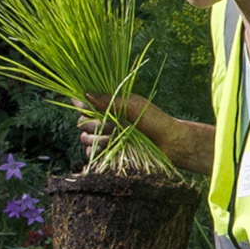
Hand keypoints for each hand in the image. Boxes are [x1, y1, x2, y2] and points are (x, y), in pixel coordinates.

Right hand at [83, 94, 203, 178]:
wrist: (168, 142)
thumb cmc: (154, 120)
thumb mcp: (133, 105)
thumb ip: (109, 100)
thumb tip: (86, 94)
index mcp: (108, 106)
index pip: (83, 104)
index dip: (81, 106)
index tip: (88, 108)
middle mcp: (103, 121)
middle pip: (81, 123)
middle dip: (94, 124)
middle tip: (114, 125)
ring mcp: (104, 138)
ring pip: (85, 138)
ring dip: (99, 138)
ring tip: (117, 137)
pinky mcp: (107, 153)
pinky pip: (90, 154)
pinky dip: (97, 152)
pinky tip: (109, 148)